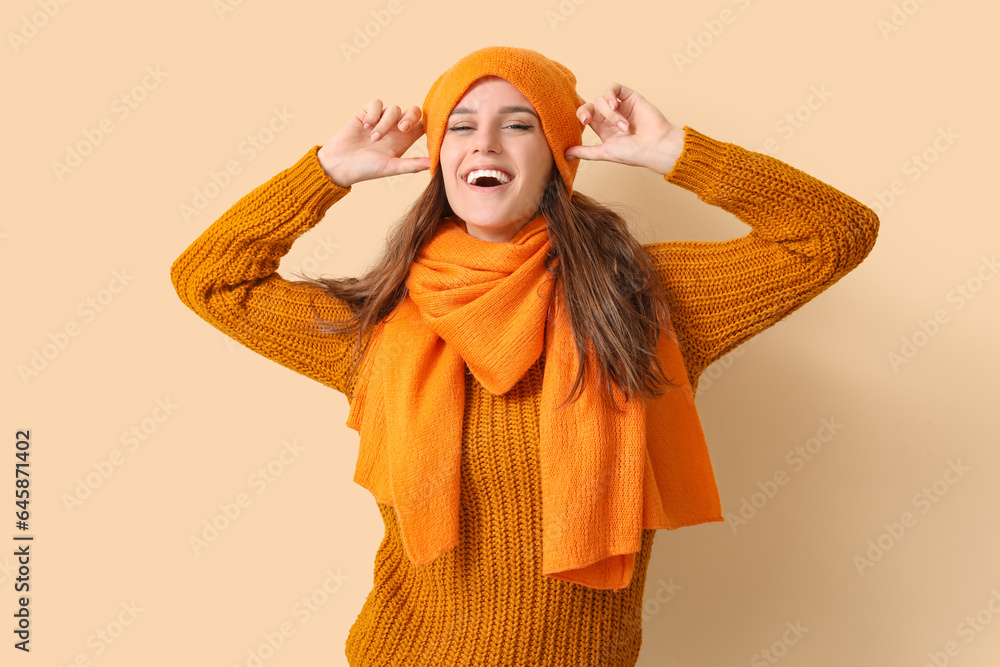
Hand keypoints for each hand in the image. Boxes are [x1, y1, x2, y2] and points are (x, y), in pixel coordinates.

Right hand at [318, 100, 430, 186]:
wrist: (339, 164)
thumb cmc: (366, 169)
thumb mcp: (391, 167)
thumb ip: (412, 165)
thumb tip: (433, 164)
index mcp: (404, 141)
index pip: (423, 125)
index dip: (427, 124)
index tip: (422, 131)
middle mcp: (394, 128)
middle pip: (413, 111)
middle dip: (410, 117)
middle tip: (402, 129)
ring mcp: (381, 120)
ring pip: (394, 108)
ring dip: (385, 123)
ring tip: (373, 138)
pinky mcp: (366, 113)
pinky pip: (376, 103)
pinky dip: (373, 114)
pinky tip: (366, 126)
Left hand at [564, 83, 684, 176]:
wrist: (655, 146)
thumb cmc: (633, 153)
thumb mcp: (604, 152)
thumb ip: (585, 152)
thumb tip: (565, 154)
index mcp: (603, 128)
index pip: (585, 116)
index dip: (579, 114)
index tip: (580, 120)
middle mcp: (610, 116)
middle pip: (590, 106)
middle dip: (586, 112)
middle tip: (587, 120)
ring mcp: (620, 106)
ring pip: (602, 100)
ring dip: (611, 114)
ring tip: (624, 127)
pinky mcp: (630, 97)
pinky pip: (614, 88)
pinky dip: (610, 94)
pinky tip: (614, 104)